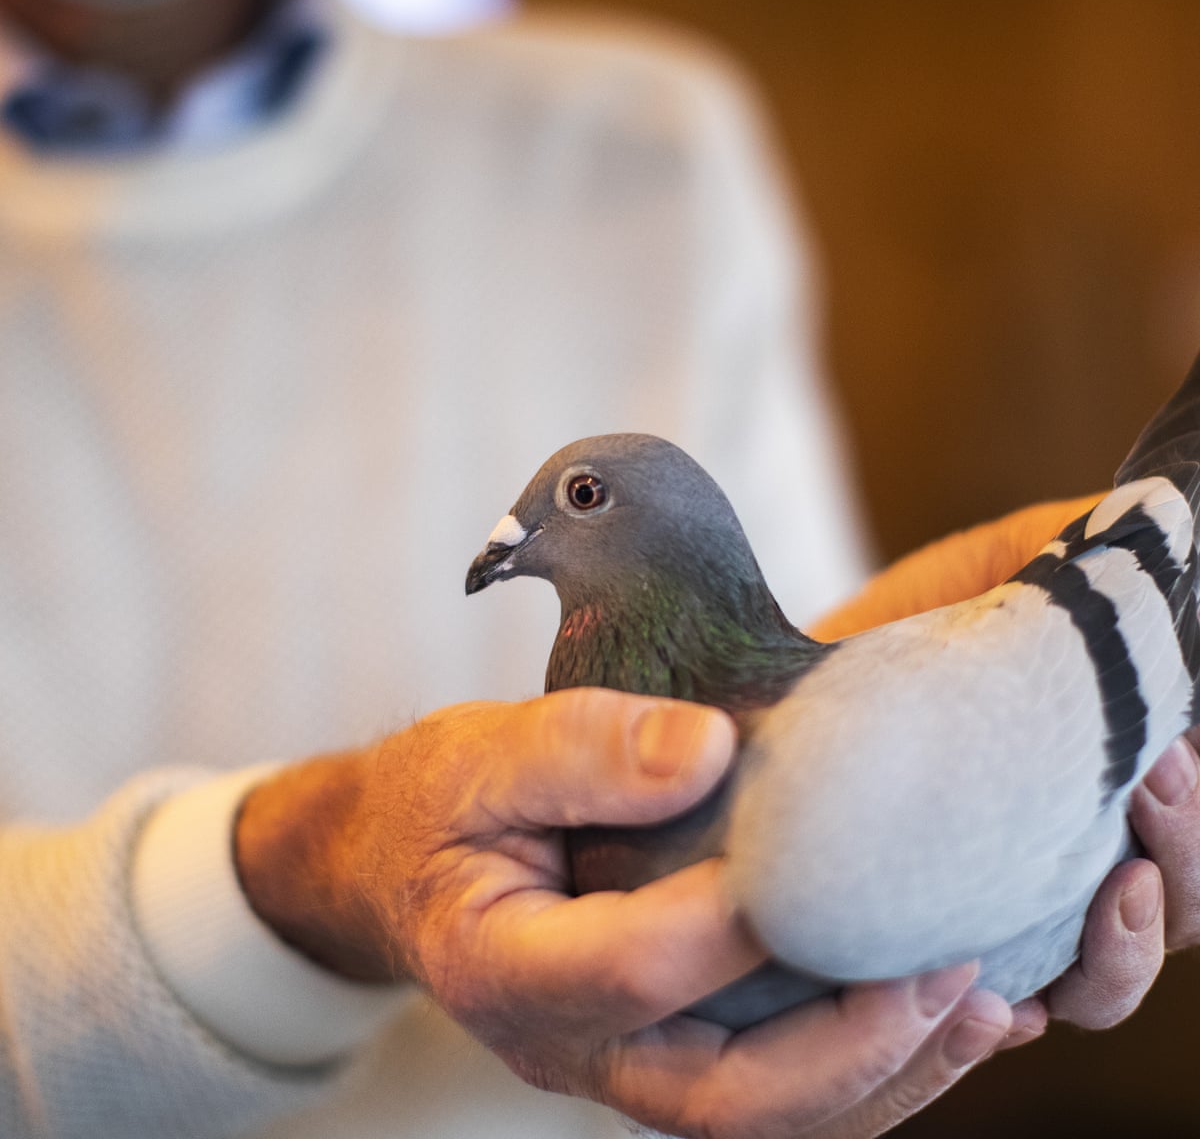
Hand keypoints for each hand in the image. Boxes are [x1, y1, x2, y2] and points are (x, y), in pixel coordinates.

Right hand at [235, 689, 1010, 1137]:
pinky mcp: (661, 1047)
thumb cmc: (440, 802)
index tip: (828, 852)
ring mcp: (618, 1062)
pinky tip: (932, 1014)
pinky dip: (859, 1066)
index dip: (733, 922)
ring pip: (762, 1115)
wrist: (402, 864)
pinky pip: (768, 1089)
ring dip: (880, 1074)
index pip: (633, 966)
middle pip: (721, 1096)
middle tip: (946, 971)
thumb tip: (711, 750)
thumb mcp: (481, 754)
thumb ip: (579, 750)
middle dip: (848, 1044)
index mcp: (504, 968)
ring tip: (982, 1007)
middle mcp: (567, 1045)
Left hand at [812, 493, 1183, 1036]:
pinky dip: (1026, 1016)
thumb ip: (1078, 553)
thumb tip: (1168, 521)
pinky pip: (1005, 1016)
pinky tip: (1005, 1000)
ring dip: (1136, 941)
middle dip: (1194, 847)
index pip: (1194, 817)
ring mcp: (1008, 909)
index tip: (1173, 746)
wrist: (776, 682)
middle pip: (1185, 900)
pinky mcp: (932, 948)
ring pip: (1114, 976)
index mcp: (1102, 773)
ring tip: (1112, 884)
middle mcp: (1070, 851)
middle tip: (1155, 776)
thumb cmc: (895, 623)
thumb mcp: (995, 567)